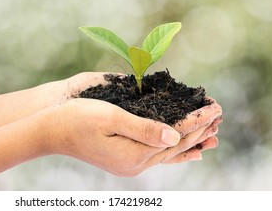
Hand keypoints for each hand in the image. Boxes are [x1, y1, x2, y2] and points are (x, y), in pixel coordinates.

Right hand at [44, 97, 221, 176]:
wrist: (51, 131)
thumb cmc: (77, 118)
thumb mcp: (111, 118)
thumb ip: (144, 129)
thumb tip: (175, 138)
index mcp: (134, 154)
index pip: (175, 136)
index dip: (196, 120)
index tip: (215, 106)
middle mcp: (135, 164)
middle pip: (176, 146)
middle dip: (199, 128)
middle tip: (220, 113)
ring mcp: (129, 164)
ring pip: (169, 153)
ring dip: (191, 140)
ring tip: (213, 134)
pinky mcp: (124, 159)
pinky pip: (158, 156)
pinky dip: (175, 151)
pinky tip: (186, 151)